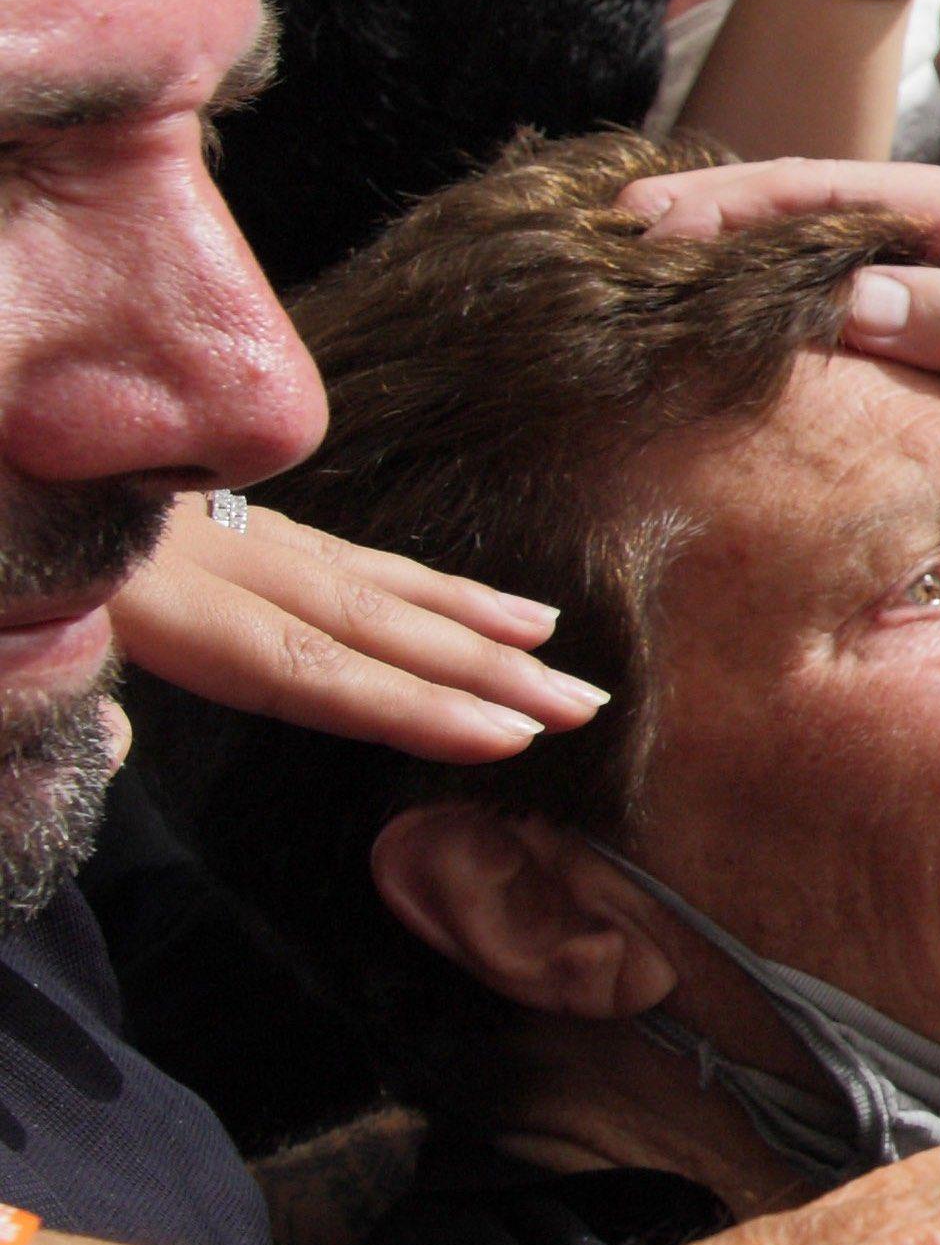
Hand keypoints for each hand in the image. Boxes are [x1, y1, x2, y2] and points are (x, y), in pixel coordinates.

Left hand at [115, 499, 603, 761]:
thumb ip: (45, 691)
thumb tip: (116, 739)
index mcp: (132, 593)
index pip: (297, 663)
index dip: (406, 703)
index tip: (508, 735)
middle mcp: (184, 547)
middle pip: (352, 610)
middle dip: (473, 659)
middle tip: (581, 701)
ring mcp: (186, 519)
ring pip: (344, 565)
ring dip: (452, 607)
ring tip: (545, 632)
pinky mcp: (175, 505)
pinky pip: (307, 538)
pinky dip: (381, 566)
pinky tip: (422, 584)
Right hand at [622, 157, 939, 537]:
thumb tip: (847, 296)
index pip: (840, 192)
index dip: (733, 204)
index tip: (638, 222)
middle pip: (816, 233)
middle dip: (709, 242)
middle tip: (594, 263)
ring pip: (834, 301)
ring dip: (743, 307)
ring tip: (634, 320)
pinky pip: (875, 366)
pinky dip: (806, 369)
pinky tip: (740, 392)